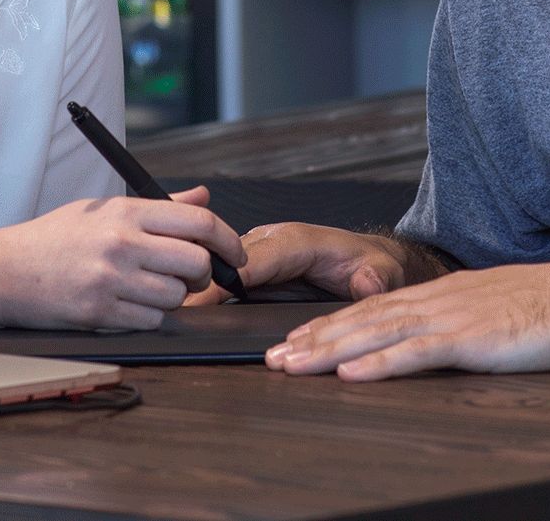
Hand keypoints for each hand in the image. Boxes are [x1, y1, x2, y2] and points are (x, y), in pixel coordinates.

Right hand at [0, 186, 245, 329]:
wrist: (4, 270)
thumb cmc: (56, 236)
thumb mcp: (104, 208)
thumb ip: (160, 206)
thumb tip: (203, 198)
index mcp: (126, 212)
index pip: (200, 223)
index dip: (229, 240)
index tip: (235, 253)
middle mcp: (121, 244)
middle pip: (196, 263)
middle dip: (204, 274)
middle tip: (193, 275)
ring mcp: (110, 281)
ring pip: (177, 297)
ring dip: (174, 297)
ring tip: (151, 287)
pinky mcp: (99, 314)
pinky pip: (151, 320)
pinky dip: (150, 316)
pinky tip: (130, 303)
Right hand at [183, 221, 406, 305]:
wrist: (370, 262)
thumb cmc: (371, 264)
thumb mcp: (382, 272)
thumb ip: (375, 279)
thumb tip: (367, 284)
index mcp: (297, 241)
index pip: (257, 258)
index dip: (229, 276)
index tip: (203, 294)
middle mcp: (272, 243)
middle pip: (227, 261)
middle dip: (199, 280)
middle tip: (170, 304)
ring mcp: (259, 256)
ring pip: (219, 267)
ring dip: (195, 284)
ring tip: (167, 307)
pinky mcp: (252, 271)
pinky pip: (223, 278)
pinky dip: (203, 291)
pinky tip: (184, 308)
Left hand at [265, 256, 549, 380]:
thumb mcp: (501, 310)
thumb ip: (467, 322)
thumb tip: (444, 340)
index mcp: (446, 294)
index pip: (375, 310)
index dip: (332, 326)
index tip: (297, 342)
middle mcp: (441, 300)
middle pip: (364, 320)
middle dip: (314, 340)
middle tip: (272, 358)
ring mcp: (456, 318)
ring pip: (378, 334)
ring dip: (330, 351)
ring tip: (291, 365)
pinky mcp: (476, 340)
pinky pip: (418, 353)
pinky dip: (379, 363)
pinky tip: (350, 374)